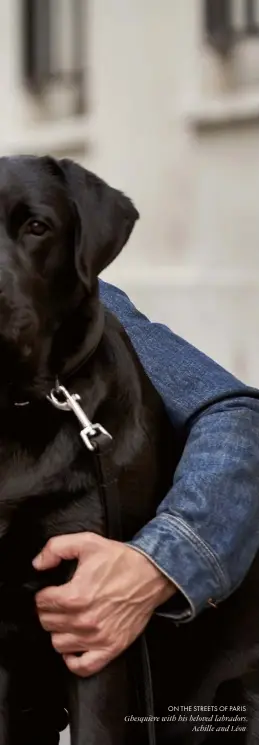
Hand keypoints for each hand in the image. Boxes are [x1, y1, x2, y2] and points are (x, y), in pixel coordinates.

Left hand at [33, 532, 174, 676]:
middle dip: (50, 611)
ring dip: (60, 631)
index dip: (43, 594)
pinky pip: (82, 667)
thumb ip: (55, 548)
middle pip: (47, 623)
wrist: (151, 575)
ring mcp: (97, 638)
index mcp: (75, 595)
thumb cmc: (121, 560)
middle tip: (60, 602)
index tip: (51, 591)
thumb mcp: (87, 542)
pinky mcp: (111, 648)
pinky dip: (73, 659)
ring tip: (68, 619)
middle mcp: (84, 620)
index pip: (41, 603)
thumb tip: (38, 564)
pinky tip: (75, 644)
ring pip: (59, 643)